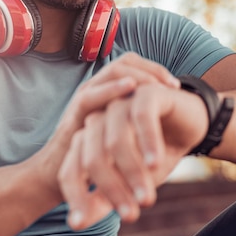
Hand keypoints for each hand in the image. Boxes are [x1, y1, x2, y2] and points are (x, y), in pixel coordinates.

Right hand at [34, 53, 180, 203]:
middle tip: (172, 86)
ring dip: (139, 76)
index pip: (133, 64)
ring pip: (113, 71)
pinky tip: (131, 90)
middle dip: (152, 70)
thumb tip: (169, 120)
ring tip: (158, 88)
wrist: (60, 173)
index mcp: (108, 89)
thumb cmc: (96, 155)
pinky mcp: (75, 113)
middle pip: (126, 61)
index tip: (175, 87)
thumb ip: (137, 121)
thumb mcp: (122, 132)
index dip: (155, 70)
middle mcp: (96, 87)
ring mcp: (85, 97)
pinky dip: (112, 89)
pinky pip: (92, 95)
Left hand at [58, 81, 208, 229]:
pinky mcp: (146, 93)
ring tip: (147, 199)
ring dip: (132, 172)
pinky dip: (147, 141)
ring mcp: (121, 103)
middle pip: (93, 158)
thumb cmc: (155, 156)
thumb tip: (77, 224)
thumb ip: (105, 199)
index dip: (74, 197)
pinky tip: (155, 163)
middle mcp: (99, 120)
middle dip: (111, 190)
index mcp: (87, 140)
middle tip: (132, 216)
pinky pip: (141, 117)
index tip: (79, 225)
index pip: (70, 171)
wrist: (191, 125)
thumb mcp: (130, 183)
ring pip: (117, 140)